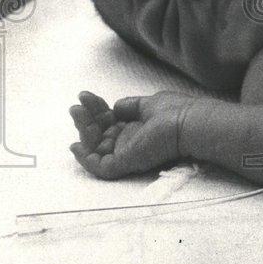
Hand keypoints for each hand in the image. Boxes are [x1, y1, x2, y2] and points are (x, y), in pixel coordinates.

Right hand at [68, 90, 196, 179]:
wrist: (187, 123)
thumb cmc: (175, 112)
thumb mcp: (148, 104)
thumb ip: (130, 107)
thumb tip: (115, 106)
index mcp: (135, 129)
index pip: (108, 121)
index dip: (95, 109)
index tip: (85, 95)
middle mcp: (129, 143)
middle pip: (99, 134)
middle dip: (85, 119)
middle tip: (76, 106)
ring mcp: (126, 154)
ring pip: (96, 148)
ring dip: (82, 132)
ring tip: (77, 113)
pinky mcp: (125, 164)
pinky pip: (99, 167)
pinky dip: (85, 159)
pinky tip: (75, 146)